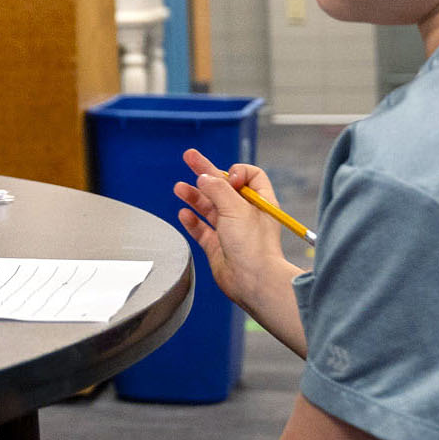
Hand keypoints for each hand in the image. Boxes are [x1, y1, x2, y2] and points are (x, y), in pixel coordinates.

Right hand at [174, 148, 306, 355]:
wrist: (253, 282)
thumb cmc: (254, 247)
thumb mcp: (236, 208)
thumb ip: (218, 189)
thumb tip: (204, 177)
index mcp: (259, 203)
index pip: (250, 176)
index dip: (236, 172)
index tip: (227, 178)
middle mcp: (246, 215)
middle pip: (223, 187)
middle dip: (206, 172)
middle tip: (189, 157)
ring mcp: (231, 231)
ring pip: (209, 207)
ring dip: (194, 196)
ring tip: (179, 188)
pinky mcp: (218, 246)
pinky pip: (202, 229)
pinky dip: (192, 220)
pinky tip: (184, 213)